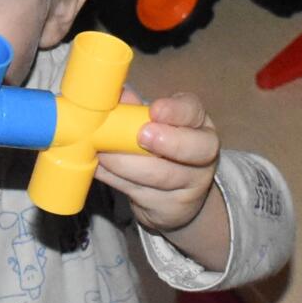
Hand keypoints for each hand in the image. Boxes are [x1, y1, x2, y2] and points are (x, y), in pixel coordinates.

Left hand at [97, 92, 229, 269]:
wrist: (173, 198)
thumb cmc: (158, 149)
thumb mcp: (151, 126)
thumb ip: (134, 111)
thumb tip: (118, 95)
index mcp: (197, 123)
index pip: (193, 111)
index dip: (175, 111)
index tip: (154, 110)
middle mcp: (202, 153)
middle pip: (196, 148)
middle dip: (167, 141)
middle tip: (140, 136)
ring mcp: (191, 184)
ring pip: (163, 176)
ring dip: (128, 164)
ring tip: (103, 154)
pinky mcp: (171, 207)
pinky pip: (141, 193)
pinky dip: (115, 180)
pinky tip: (99, 169)